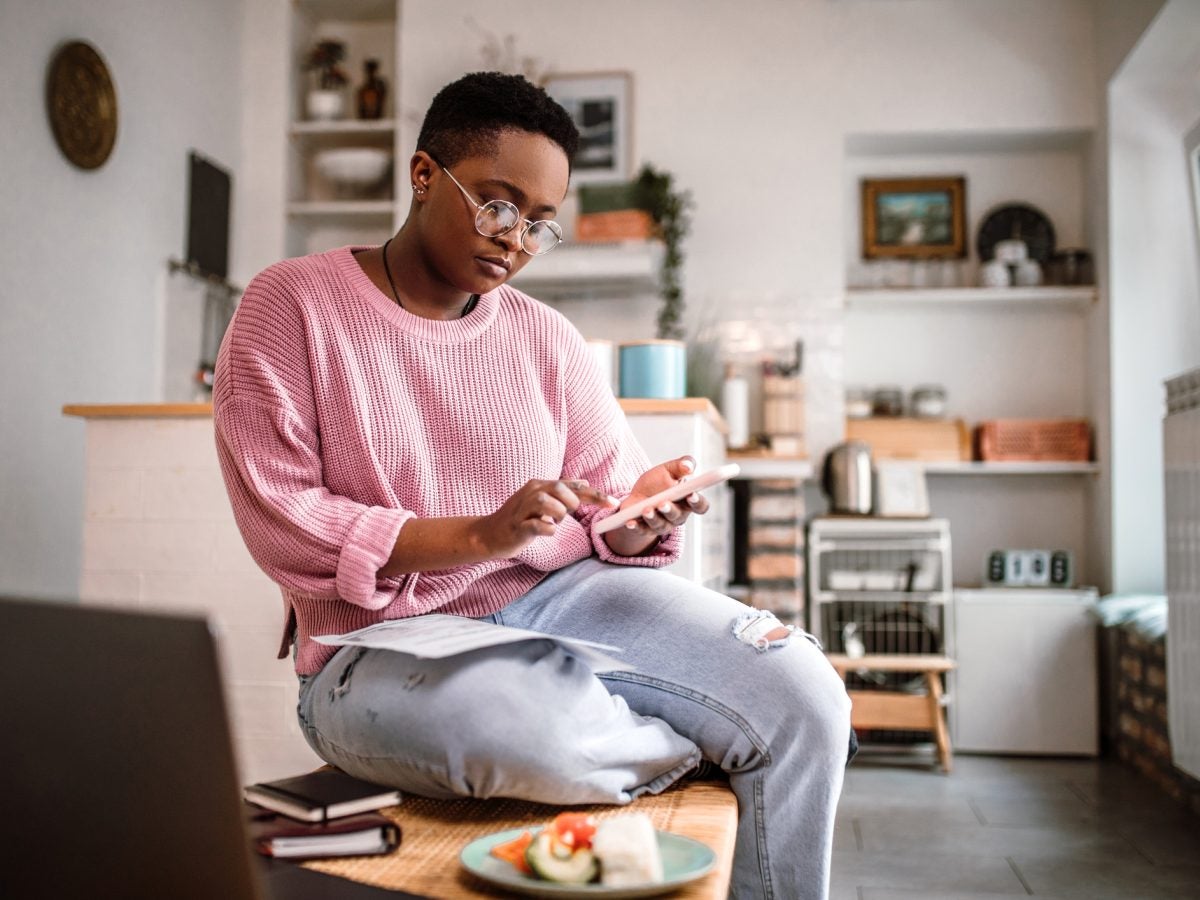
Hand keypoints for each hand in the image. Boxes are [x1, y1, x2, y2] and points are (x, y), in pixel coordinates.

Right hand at [477, 479, 615, 558]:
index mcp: (539, 485)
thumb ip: (562, 492)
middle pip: (559, 488)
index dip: (595, 494)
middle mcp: (531, 492)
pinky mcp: (517, 527)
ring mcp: (522, 510)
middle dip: (571, 502)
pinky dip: (547, 529)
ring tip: (553, 522)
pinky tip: (546, 531)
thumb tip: (584, 482)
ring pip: (547, 504)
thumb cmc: (519, 518)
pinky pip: (537, 525)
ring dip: (558, 515)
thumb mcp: (541, 501)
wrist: (489, 534)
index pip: (572, 486)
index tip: (613, 503)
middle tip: (568, 514)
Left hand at [603, 456, 709, 555]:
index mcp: (687, 501)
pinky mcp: (646, 529)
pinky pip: (642, 530)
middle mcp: (677, 516)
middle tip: (663, 503)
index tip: (692, 494)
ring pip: (660, 525)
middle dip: (670, 510)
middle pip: (678, 516)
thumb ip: (682, 464)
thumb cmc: (658, 482)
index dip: (698, 502)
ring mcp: (662, 525)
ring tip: (646, 510)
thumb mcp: (669, 469)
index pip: (700, 506)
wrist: (639, 495)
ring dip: (653, 518)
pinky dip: (636, 527)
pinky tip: (630, 522)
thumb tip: (688, 466)